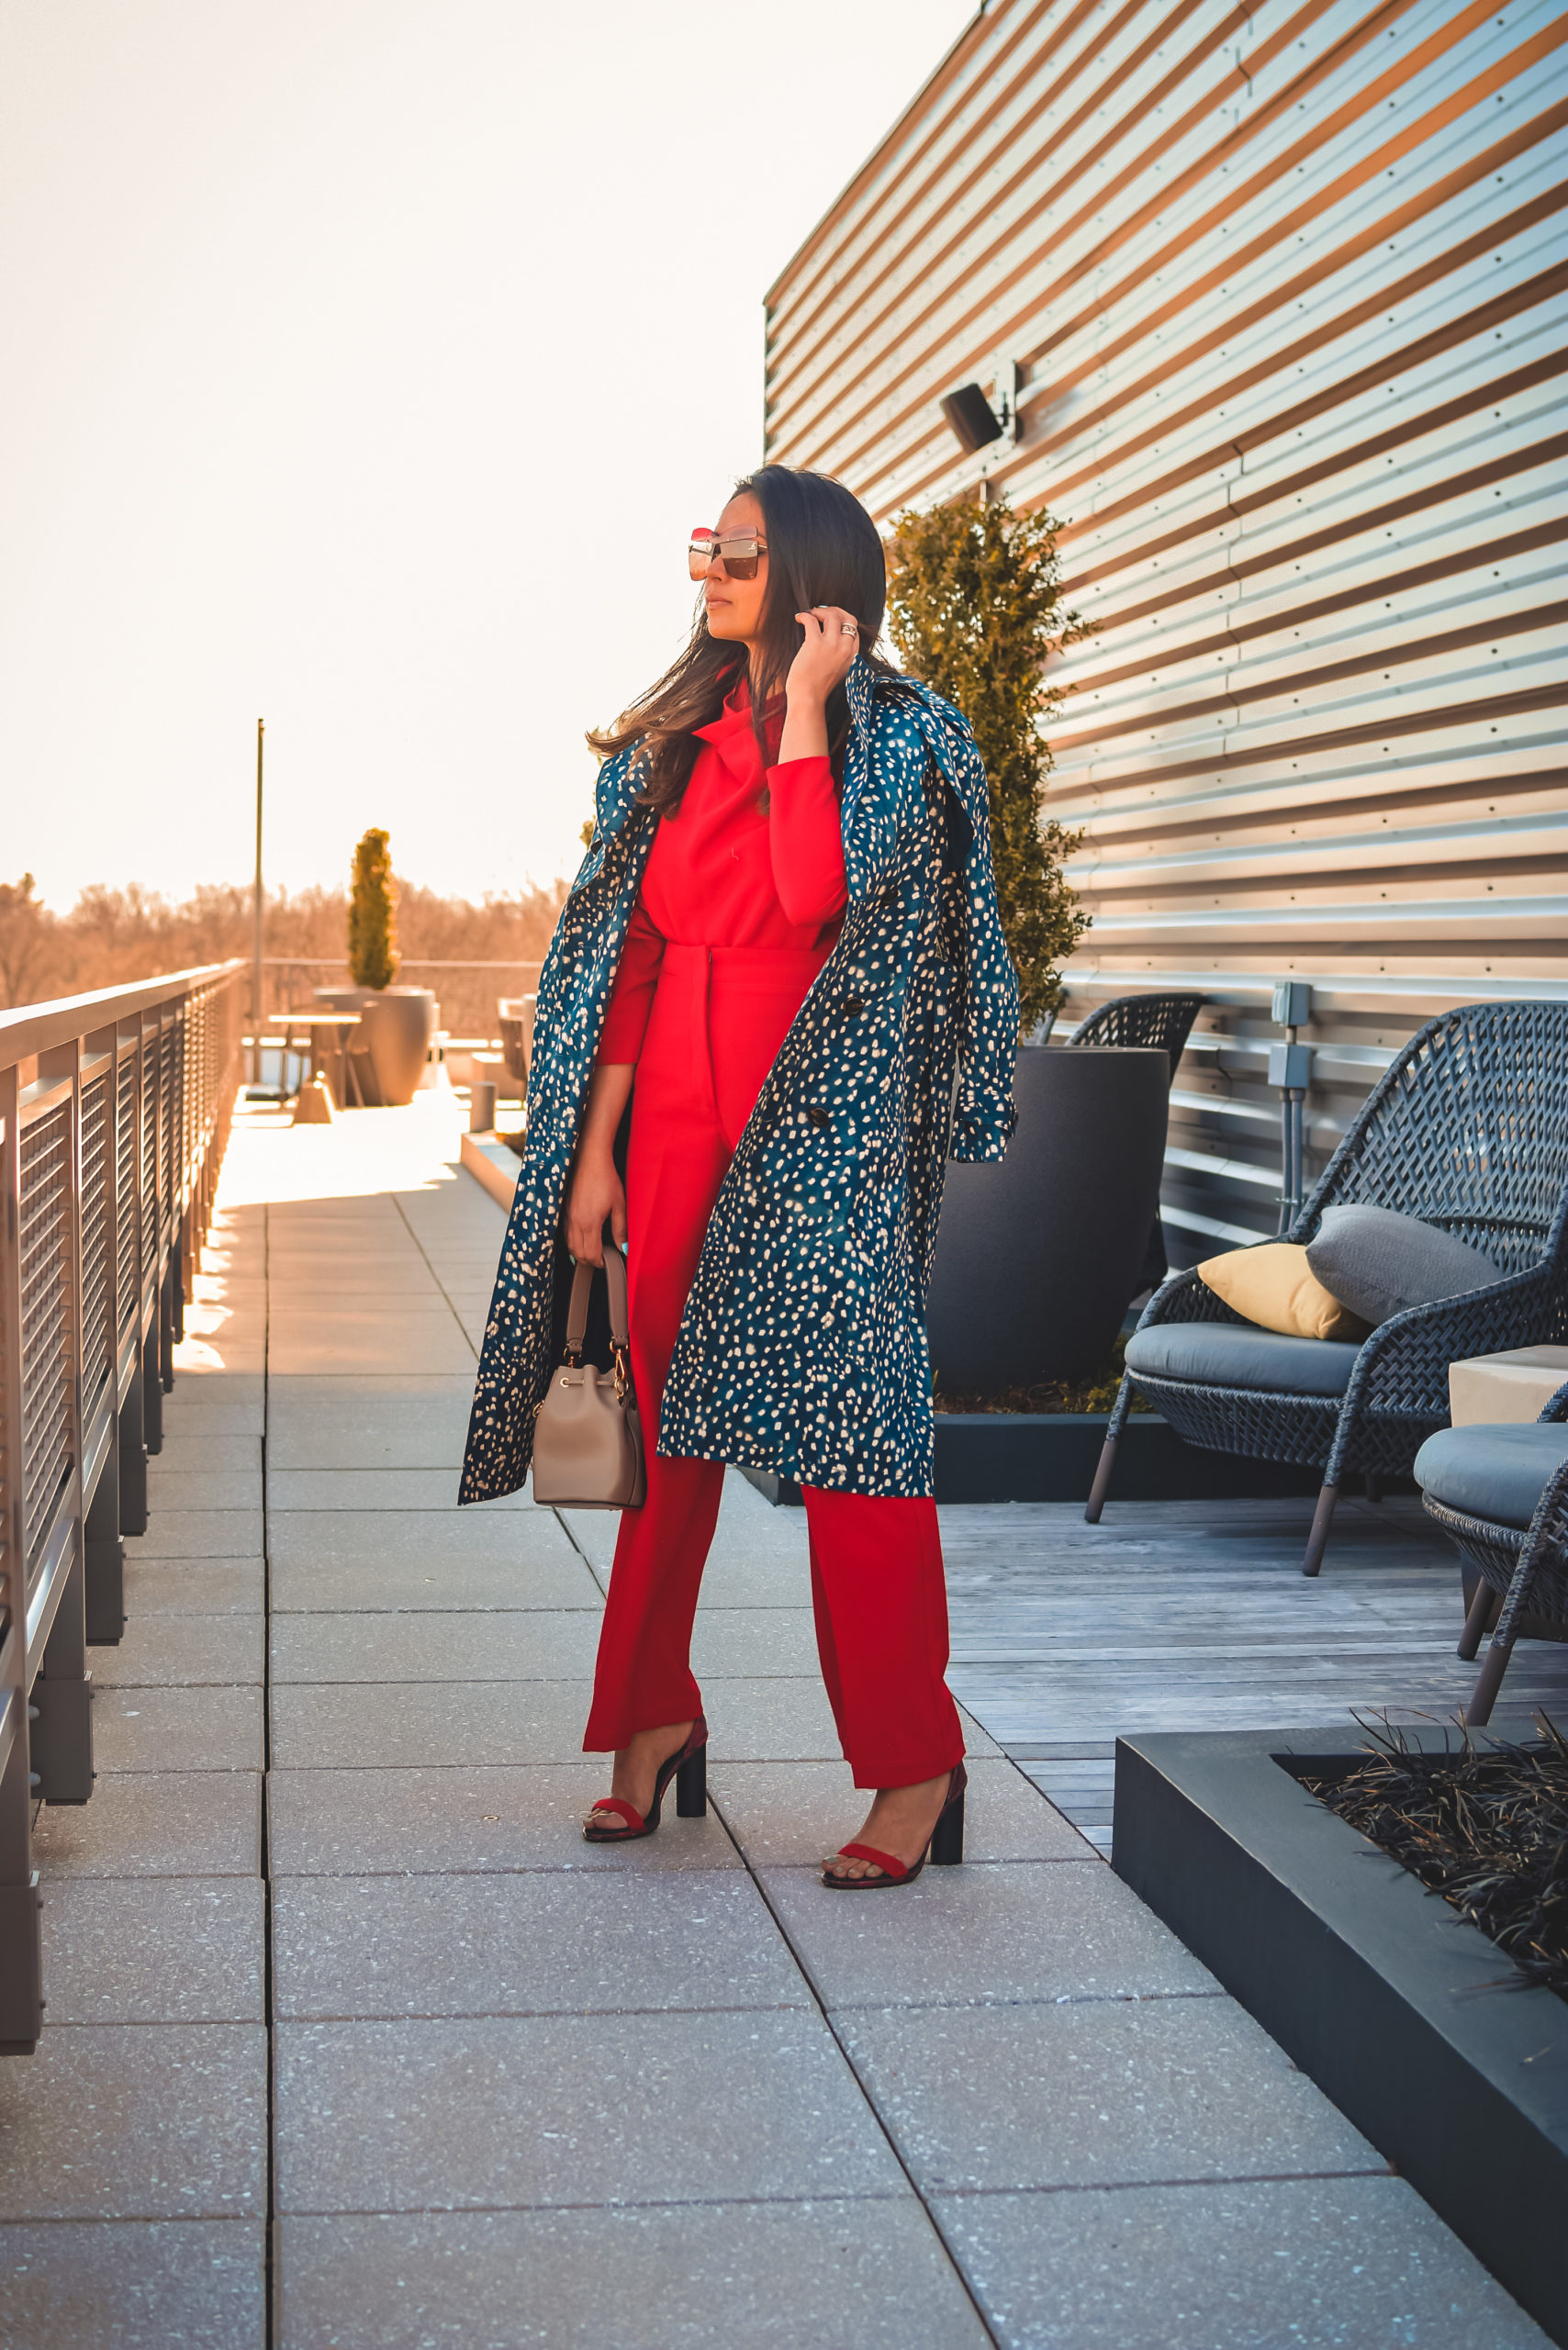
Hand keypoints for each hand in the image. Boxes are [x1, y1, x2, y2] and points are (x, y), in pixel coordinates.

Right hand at [565, 1147, 626, 1266]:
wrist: (589, 1160)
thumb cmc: (606, 1179)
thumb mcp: (619, 1205)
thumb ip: (621, 1229)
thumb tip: (624, 1248)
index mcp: (589, 1223)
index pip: (591, 1254)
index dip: (600, 1262)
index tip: (608, 1262)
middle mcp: (575, 1222)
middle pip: (578, 1253)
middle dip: (589, 1261)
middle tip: (601, 1261)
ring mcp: (567, 1216)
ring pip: (569, 1245)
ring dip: (580, 1254)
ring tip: (592, 1253)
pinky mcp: (564, 1210)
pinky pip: (565, 1234)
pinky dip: (573, 1243)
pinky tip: (581, 1240)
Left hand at [785, 606, 860, 710]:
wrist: (808, 699)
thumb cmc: (818, 688)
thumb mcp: (837, 670)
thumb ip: (838, 655)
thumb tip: (827, 635)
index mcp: (852, 655)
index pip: (853, 629)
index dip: (842, 620)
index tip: (830, 620)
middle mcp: (846, 648)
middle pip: (847, 617)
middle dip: (835, 610)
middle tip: (821, 613)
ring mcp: (832, 645)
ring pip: (831, 615)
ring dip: (819, 611)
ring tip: (810, 615)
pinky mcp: (815, 644)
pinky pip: (811, 620)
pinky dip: (804, 615)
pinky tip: (799, 618)